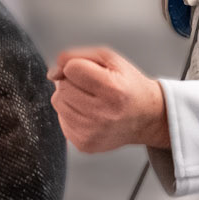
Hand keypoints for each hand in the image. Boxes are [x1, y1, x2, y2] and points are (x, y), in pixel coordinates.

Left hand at [49, 46, 169, 153]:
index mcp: (112, 89)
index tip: (91, 73)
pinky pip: (62, 120)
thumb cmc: (127, 86)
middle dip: (73, 83)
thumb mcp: (110, 60)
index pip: (71, 68)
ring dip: (70, 98)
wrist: (145, 117)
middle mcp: (102, 114)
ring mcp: (92, 132)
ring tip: (91, 100)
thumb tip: (53, 72)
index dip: (77, 66)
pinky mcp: (84, 144)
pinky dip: (71, 114)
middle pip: (62, 87)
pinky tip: (89, 114)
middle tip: (92, 88)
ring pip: (58, 103)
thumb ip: (78, 56)